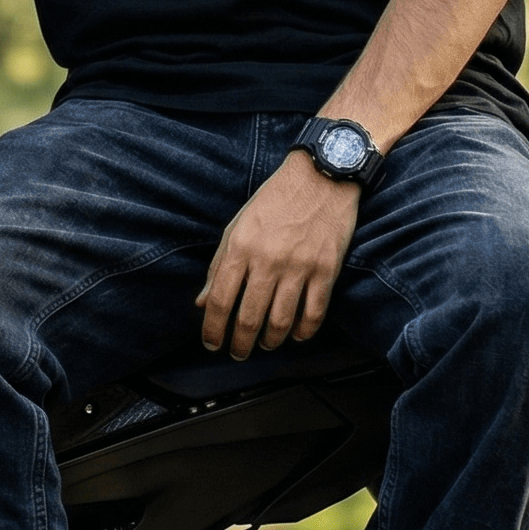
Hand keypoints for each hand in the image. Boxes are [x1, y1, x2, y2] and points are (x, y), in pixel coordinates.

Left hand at [195, 151, 360, 358]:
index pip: (219, 300)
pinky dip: (303, 332)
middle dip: (240, 344)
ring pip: (280, 321)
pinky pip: (314, 313)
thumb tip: (202, 303)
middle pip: (248, 318)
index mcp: (240, 247)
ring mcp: (299, 266)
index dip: (212, 329)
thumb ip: (218, 265)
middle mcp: (268, 260)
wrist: (321, 176)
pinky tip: (296, 335)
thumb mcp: (237, 226)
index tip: (211, 344)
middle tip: (238, 353)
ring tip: (265, 344)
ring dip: (270, 341)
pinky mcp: (326, 270)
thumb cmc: (275, 200)